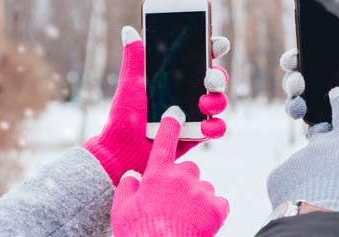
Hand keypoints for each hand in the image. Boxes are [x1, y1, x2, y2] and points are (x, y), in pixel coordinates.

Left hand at [84, 26, 229, 183]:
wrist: (121, 151)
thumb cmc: (124, 117)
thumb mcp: (131, 85)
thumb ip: (135, 59)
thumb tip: (128, 30)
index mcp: (174, 79)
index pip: (199, 59)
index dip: (212, 48)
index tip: (218, 44)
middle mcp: (187, 94)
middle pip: (215, 79)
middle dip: (218, 77)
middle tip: (209, 78)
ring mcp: (194, 115)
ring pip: (219, 102)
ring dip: (218, 101)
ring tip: (204, 104)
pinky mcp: (196, 136)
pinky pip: (215, 129)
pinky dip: (215, 127)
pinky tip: (205, 127)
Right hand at [110, 106, 228, 236]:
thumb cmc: (139, 232)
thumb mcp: (122, 210)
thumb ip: (127, 188)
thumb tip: (132, 176)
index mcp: (157, 174)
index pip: (164, 143)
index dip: (170, 127)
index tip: (175, 114)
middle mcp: (181, 177)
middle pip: (188, 169)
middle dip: (182, 182)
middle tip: (173, 203)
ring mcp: (201, 191)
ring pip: (202, 188)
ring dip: (196, 198)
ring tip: (184, 218)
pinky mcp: (217, 207)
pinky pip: (217, 203)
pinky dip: (211, 211)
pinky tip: (199, 223)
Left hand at [267, 87, 338, 229]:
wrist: (321, 227)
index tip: (337, 94)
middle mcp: (318, 144)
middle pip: (321, 138)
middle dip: (326, 151)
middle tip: (333, 175)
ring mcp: (295, 158)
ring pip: (304, 164)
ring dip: (310, 177)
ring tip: (319, 199)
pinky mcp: (277, 174)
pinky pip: (288, 178)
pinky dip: (294, 189)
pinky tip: (303, 203)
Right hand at [280, 8, 338, 189]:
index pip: (311, 61)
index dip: (296, 58)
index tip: (292, 57)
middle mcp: (332, 93)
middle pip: (299, 82)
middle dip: (291, 80)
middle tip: (299, 82)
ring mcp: (329, 115)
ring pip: (298, 105)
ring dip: (292, 103)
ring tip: (299, 105)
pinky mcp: (329, 137)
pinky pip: (309, 130)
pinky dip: (309, 127)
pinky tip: (318, 126)